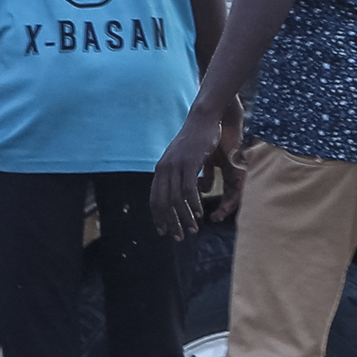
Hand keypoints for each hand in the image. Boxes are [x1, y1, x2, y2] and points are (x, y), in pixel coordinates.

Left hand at [151, 106, 232, 239]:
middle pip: (162, 203)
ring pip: (175, 200)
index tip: (163, 231)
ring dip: (184, 218)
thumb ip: (178, 174)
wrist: (202, 119)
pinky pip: (188, 190)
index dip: (158, 217)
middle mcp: (164, 169)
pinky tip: (199, 214)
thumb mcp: (182, 159)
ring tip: (192, 230)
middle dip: (170, 223)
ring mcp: (175, 166)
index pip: (154, 199)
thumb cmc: (196, 139)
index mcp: (160, 170)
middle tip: (178, 237)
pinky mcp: (189, 164)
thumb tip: (180, 193)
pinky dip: (193, 205)